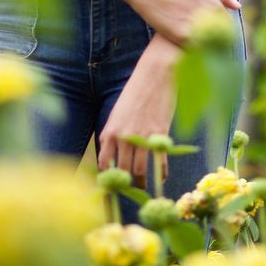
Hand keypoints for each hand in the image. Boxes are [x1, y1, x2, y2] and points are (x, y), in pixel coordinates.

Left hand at [97, 38, 177, 182]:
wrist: (156, 73)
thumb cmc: (137, 90)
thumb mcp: (119, 112)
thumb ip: (116, 133)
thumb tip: (118, 155)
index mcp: (110, 131)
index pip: (104, 164)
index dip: (108, 177)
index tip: (112, 185)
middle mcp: (123, 137)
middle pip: (122, 172)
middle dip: (125, 185)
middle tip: (130, 192)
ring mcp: (142, 137)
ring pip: (140, 171)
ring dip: (142, 183)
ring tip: (144, 188)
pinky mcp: (159, 135)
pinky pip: (159, 162)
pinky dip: (160, 172)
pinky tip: (161, 177)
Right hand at [129, 0, 240, 46]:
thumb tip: (238, 7)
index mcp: (214, 3)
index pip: (229, 26)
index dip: (224, 35)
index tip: (217, 40)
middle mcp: (208, 15)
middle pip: (222, 39)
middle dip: (218, 45)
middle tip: (208, 49)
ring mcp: (196, 26)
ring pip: (211, 46)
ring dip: (208, 50)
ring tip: (199, 51)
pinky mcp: (182, 36)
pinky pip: (195, 50)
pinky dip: (195, 53)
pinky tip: (188, 50)